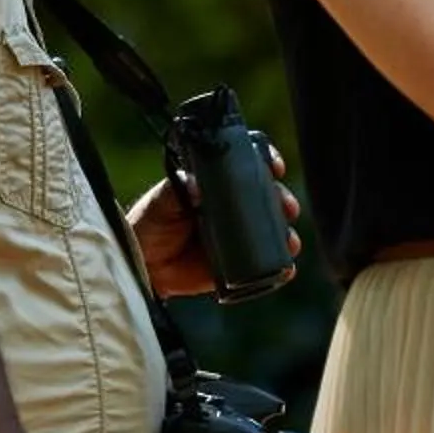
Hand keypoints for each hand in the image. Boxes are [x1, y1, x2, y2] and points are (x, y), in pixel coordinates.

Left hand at [129, 166, 299, 298]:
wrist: (144, 264)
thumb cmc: (151, 222)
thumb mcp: (162, 199)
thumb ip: (178, 190)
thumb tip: (197, 187)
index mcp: (218, 184)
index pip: (249, 167)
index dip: (267, 163)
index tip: (274, 166)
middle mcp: (234, 207)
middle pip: (269, 198)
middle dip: (283, 200)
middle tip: (286, 207)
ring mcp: (239, 236)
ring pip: (274, 232)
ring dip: (287, 234)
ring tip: (289, 241)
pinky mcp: (239, 266)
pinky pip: (266, 266)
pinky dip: (280, 268)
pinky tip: (286, 269)